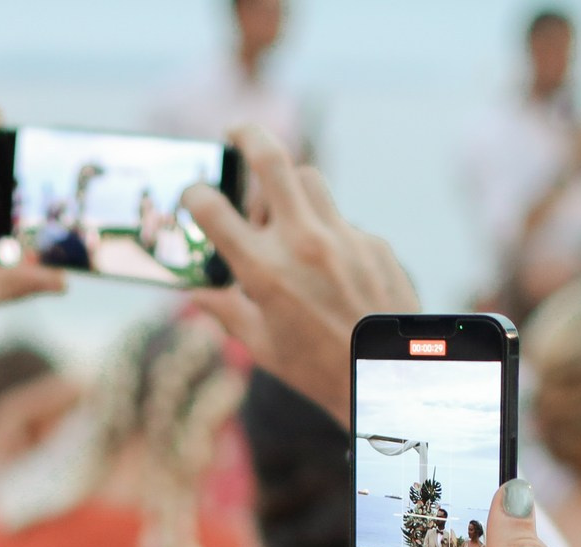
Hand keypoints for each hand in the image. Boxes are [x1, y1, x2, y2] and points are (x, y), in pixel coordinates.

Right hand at [181, 125, 416, 426]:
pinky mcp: (373, 243)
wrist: (386, 379)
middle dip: (249, 135)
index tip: (194, 196)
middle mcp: (302, 244)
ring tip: (281, 217)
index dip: (195, 194)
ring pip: (308, 179)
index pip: (212, 208)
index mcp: (264, 271)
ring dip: (287, 188)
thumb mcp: (261, 346)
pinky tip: (328, 269)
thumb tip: (194, 294)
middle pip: (272, 159)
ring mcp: (343, 238)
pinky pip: (341, 221)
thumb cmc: (316, 369)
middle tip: (237, 133)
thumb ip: (225, 311)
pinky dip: (325, 234)